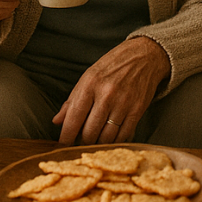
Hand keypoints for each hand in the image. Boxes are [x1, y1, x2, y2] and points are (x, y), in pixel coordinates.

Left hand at [53, 37, 170, 144]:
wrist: (145, 55)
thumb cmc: (113, 65)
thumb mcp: (89, 76)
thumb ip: (72, 100)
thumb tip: (56, 121)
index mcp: (90, 84)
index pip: (73, 118)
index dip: (66, 136)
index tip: (62, 145)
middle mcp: (106, 94)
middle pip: (89, 132)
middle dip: (82, 142)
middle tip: (80, 143)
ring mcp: (123, 103)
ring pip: (106, 138)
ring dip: (98, 144)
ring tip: (94, 141)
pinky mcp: (137, 110)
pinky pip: (123, 136)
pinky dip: (115, 142)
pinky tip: (110, 138)